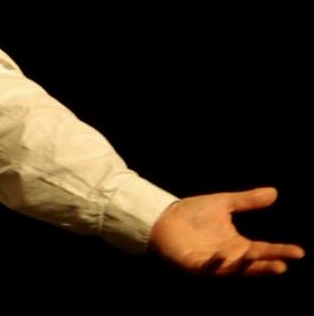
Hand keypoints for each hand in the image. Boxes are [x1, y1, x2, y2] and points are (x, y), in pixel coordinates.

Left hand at [148, 186, 304, 275]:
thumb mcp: (223, 204)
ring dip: (243, 265)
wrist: (162, 217)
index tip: (298, 252)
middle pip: (251, 262)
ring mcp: (211, 262)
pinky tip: (223, 256)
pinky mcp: (194, 264)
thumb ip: (247, 201)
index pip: (262, 250)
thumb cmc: (192, 213)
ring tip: (254, 257)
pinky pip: (207, 267)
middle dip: (266, 264)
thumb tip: (274, 192)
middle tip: (283, 264)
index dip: (279, 252)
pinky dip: (215, 263)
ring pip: (231, 268)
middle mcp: (227, 256)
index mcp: (236, 245)